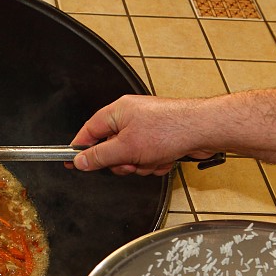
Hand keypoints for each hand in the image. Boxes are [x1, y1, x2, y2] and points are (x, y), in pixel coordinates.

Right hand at [66, 95, 214, 175]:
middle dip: (122, 161)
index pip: (89, 131)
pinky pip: (147, 157)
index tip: (71, 161)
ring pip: (130, 156)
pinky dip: (155, 162)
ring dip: (141, 164)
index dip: (80, 148)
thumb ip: (99, 156)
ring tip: (154, 159)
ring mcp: (146, 128)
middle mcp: (131, 117)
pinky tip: (165, 159)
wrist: (205, 130)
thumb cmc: (171, 129)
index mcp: (117, 112)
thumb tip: (80, 160)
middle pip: (110, 148)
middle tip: (131, 163)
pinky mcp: (160, 138)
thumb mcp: (126, 148)